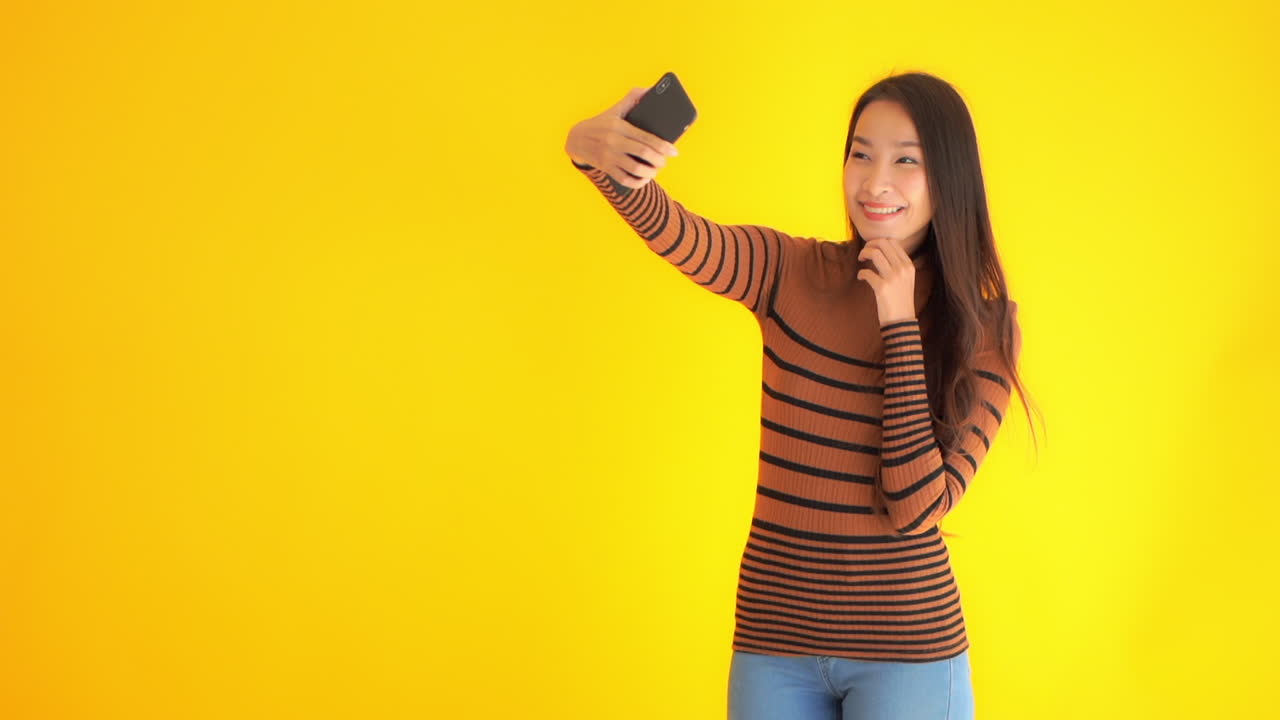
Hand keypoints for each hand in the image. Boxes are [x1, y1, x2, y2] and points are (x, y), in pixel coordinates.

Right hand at [564, 87, 679, 188]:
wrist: (576, 139)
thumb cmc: (601, 123)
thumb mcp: (614, 109)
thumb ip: (632, 98)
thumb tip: (649, 89)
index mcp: (620, 127)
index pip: (646, 138)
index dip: (664, 146)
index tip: (674, 152)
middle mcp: (614, 142)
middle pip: (644, 154)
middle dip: (659, 160)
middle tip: (664, 162)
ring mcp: (609, 156)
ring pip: (635, 169)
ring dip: (650, 172)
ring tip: (654, 170)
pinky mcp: (605, 168)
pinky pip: (625, 180)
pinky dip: (637, 182)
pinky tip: (643, 179)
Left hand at [856, 238, 916, 325]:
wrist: (902, 320)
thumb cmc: (900, 300)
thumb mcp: (906, 279)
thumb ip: (898, 265)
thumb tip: (881, 251)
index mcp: (908, 265)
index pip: (893, 242)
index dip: (878, 242)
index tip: (871, 248)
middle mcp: (902, 269)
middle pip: (883, 243)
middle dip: (869, 245)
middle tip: (863, 253)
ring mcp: (893, 277)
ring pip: (875, 253)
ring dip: (863, 253)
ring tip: (861, 260)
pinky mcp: (882, 287)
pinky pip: (866, 272)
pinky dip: (860, 273)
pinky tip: (861, 277)